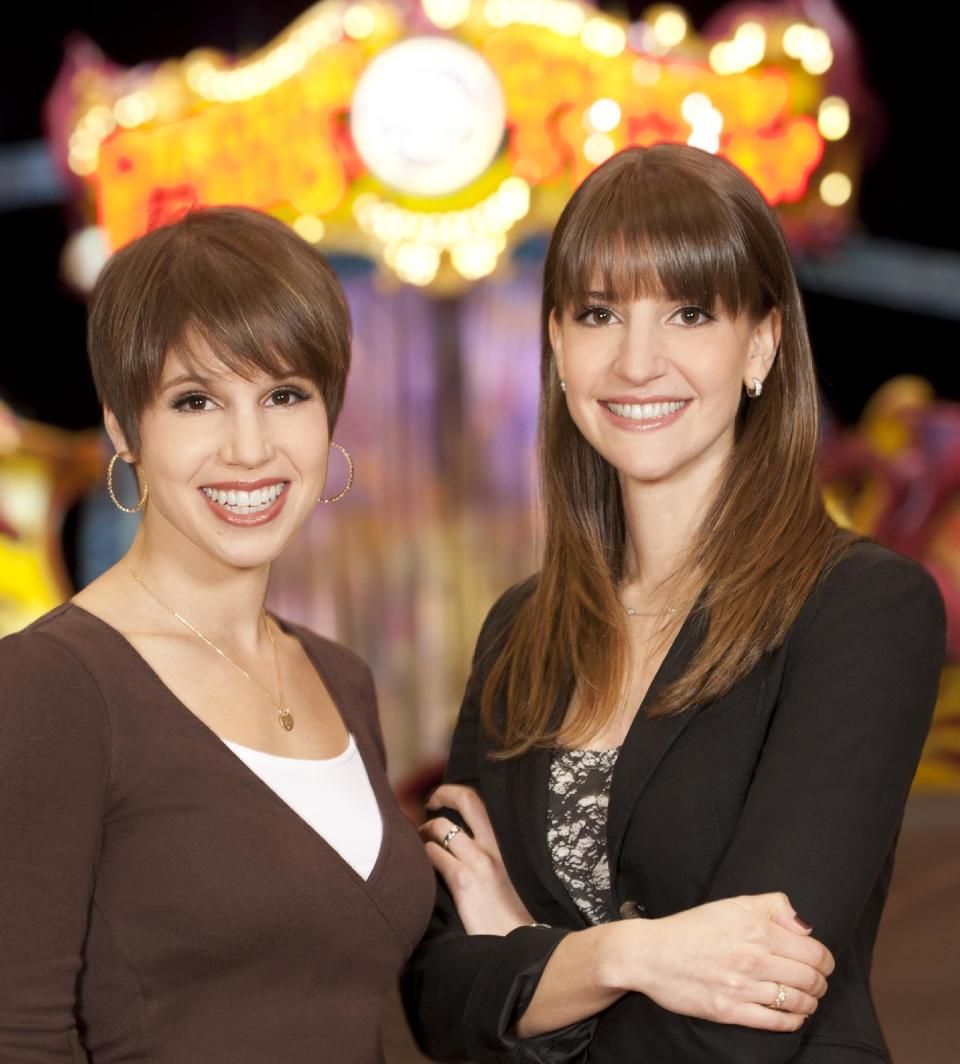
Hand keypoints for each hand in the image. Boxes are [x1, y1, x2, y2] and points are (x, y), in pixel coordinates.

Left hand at [421, 783, 533, 935]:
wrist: (517, 941)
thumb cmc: (510, 912)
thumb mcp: (507, 873)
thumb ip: (489, 854)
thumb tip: (461, 838)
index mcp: (504, 842)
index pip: (478, 801)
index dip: (455, 792)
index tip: (442, 799)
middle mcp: (492, 845)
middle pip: (465, 799)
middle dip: (442, 793)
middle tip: (430, 803)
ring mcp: (478, 861)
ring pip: (441, 827)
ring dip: (424, 829)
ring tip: (420, 839)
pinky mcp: (464, 880)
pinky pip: (434, 854)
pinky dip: (422, 854)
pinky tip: (420, 864)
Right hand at [608, 892, 834, 1031]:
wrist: (651, 953)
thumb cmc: (691, 927)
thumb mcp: (731, 904)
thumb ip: (772, 905)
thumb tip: (805, 925)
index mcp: (755, 929)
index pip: (813, 951)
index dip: (825, 960)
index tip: (823, 962)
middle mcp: (752, 958)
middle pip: (810, 979)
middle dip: (821, 982)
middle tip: (817, 982)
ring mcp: (741, 987)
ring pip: (797, 1002)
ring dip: (810, 1002)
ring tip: (807, 998)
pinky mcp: (729, 1010)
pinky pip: (775, 1022)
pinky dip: (793, 1021)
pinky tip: (794, 1015)